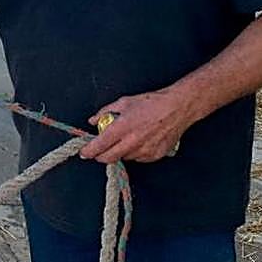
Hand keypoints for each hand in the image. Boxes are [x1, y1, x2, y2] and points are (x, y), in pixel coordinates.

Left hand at [79, 90, 193, 162]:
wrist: (178, 108)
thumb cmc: (152, 103)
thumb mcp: (124, 102)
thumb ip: (105, 112)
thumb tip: (93, 121)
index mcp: (122, 127)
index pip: (99, 145)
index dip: (88, 151)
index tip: (84, 152)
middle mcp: (132, 141)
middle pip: (108, 158)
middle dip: (100, 156)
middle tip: (99, 151)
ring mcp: (144, 150)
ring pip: (124, 158)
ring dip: (119, 152)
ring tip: (126, 139)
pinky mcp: (154, 155)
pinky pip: (138, 159)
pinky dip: (134, 153)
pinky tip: (139, 141)